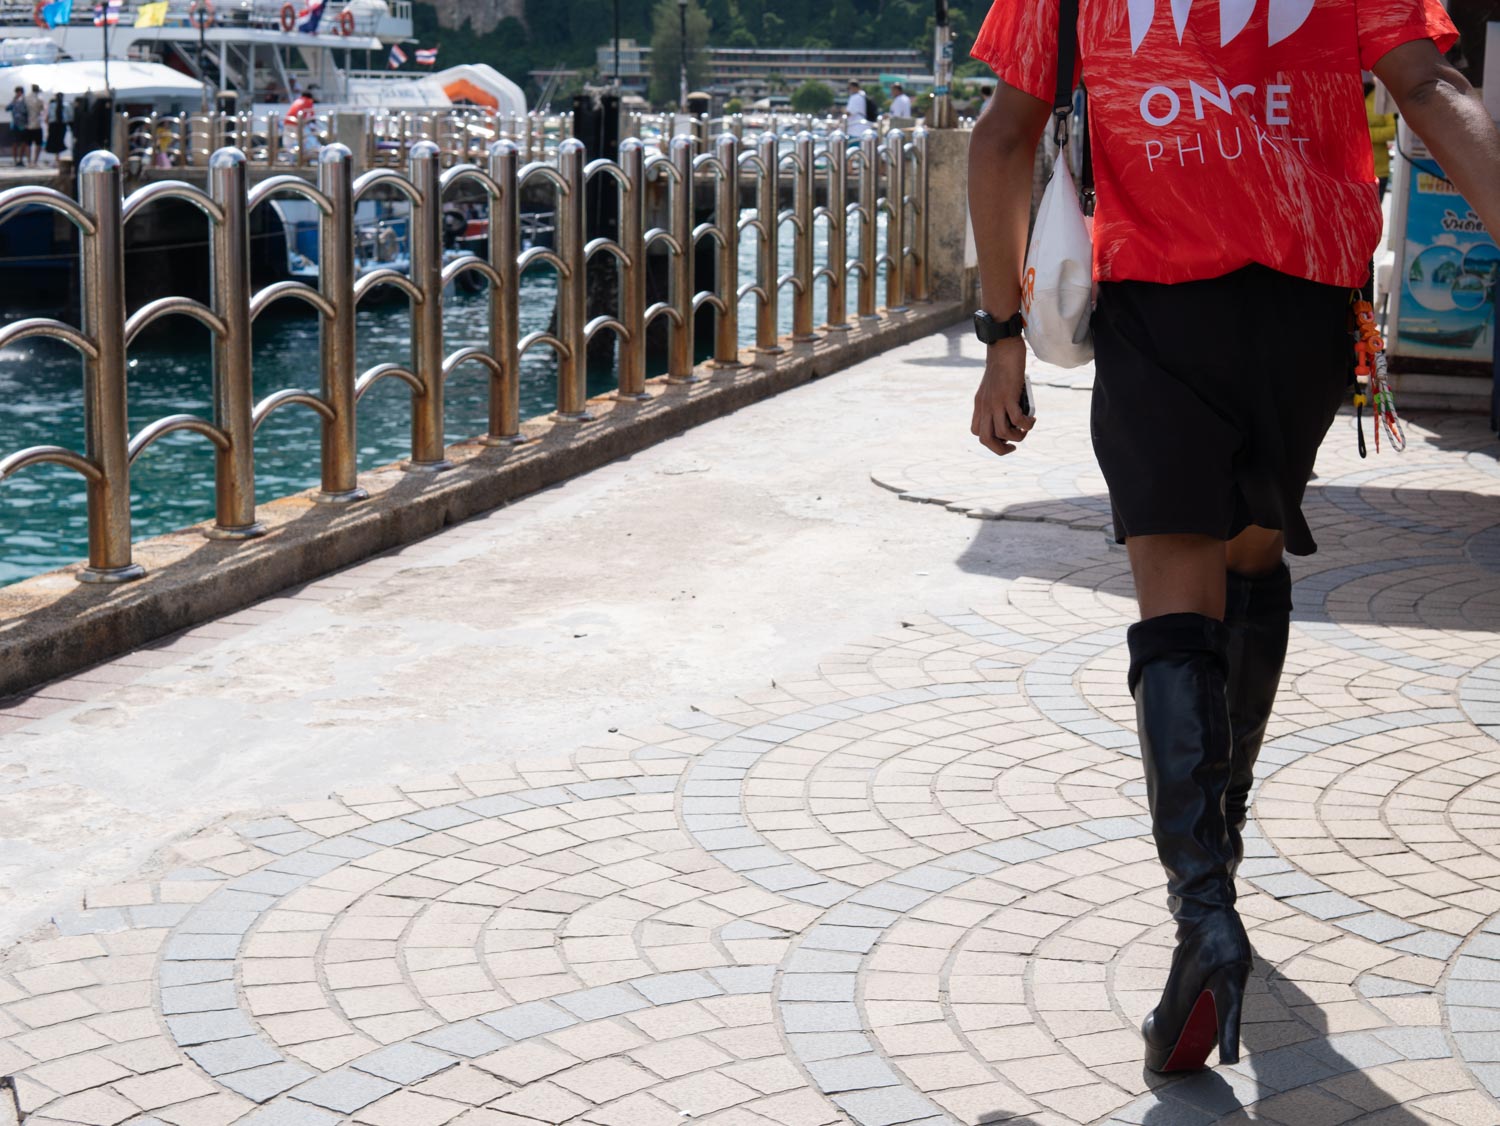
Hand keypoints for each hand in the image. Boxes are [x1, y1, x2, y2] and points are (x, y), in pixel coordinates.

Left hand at [971, 338, 1034, 455]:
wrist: (1002, 347)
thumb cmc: (1002, 365)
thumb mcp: (995, 387)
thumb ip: (999, 401)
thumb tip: (1014, 415)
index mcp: (979, 405)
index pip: (977, 432)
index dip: (990, 440)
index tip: (1004, 438)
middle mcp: (984, 407)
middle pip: (986, 440)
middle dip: (1001, 449)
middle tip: (1014, 446)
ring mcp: (995, 402)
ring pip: (1002, 433)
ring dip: (1018, 436)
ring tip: (1026, 429)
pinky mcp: (1008, 396)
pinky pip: (1017, 420)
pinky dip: (1026, 424)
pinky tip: (1032, 419)